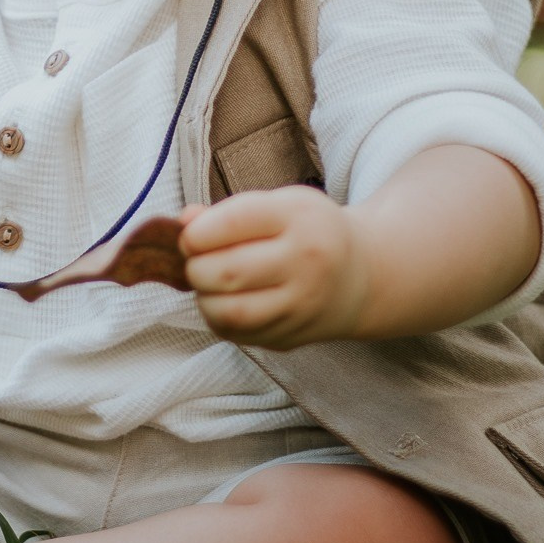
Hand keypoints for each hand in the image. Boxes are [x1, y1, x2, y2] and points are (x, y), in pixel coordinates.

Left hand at [178, 187, 369, 351]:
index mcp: (300, 217)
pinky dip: (218, 319)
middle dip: (195, 267)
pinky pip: (238, 334)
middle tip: (195, 262)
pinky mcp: (291, 337)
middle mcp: (306, 262)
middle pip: (228, 271)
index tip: (189, 236)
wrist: (361, 277)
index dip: (197, 232)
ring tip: (207, 284)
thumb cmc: (307, 232)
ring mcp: (301, 305)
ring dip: (204, 297)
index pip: (235, 222)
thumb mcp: (278, 205)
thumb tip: (183, 222)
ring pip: (230, 312)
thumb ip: (228, 212)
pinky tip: (224, 302)